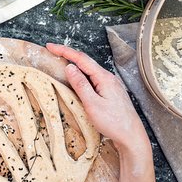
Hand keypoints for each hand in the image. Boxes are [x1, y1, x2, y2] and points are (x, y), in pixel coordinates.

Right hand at [46, 43, 150, 160]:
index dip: (64, 51)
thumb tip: (70, 67)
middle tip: (52, 52)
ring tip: (61, 62)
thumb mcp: (92, 104)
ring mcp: (110, 84)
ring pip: (89, 70)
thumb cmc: (113, 122)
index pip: (81, 59)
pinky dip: (82, 75)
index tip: (50, 46)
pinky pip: (93, 78)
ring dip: (75, 65)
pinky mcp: (110, 92)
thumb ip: (80, 85)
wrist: (131, 136)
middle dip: (68, 55)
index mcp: (104, 78)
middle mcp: (108, 78)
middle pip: (86, 61)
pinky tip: (77, 79)